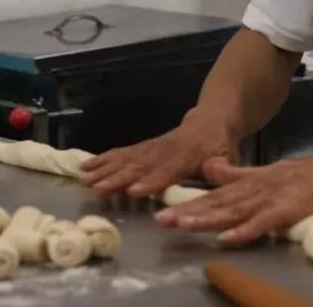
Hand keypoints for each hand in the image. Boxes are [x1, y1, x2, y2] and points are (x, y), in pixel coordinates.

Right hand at [78, 109, 236, 197]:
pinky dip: (102, 159)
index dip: (152, 181)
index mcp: (187, 156)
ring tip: (85, 180)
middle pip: (139, 165)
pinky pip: (120, 153)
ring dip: (104, 169)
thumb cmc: (219, 147)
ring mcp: (151, 147)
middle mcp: (164, 150)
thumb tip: (216, 173)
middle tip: (98, 188)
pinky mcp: (142, 147)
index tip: (134, 191)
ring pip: (125, 158)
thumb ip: (221, 167)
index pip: (167, 170)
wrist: (209, 121)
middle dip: (118, 178)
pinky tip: (85, 166)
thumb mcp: (227, 156)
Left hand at [154, 144, 312, 245]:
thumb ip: (238, 174)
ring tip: (183, 226)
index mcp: (250, 182)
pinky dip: (246, 230)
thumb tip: (208, 170)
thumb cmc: (308, 175)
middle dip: (189, 213)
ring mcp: (272, 198)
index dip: (189, 205)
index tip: (162, 213)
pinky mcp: (289, 209)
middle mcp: (255, 189)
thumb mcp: (266, 172)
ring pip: (235, 211)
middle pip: (218, 203)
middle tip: (161, 221)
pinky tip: (227, 238)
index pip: (215, 196)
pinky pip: (264, 222)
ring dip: (208, 219)